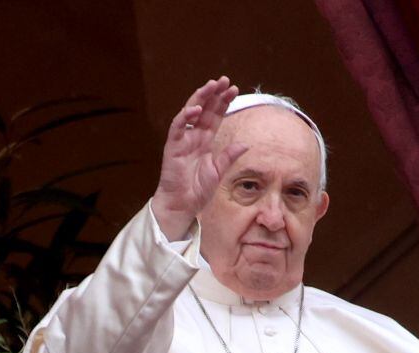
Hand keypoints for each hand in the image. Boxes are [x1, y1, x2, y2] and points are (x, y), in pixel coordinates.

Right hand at [151, 76, 247, 240]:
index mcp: (205, 141)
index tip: (234, 89)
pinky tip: (195, 109)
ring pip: (190, 112)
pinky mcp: (172, 147)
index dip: (223, 102)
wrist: (182, 205)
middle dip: (214, 94)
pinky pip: (177, 128)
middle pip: (204, 110)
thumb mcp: (218, 171)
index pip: (215, 116)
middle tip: (225, 80)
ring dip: (200, 98)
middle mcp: (193, 137)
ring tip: (211, 85)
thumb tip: (245, 144)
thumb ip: (229, 156)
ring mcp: (182, 140)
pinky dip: (184, 117)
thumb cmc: (197, 191)